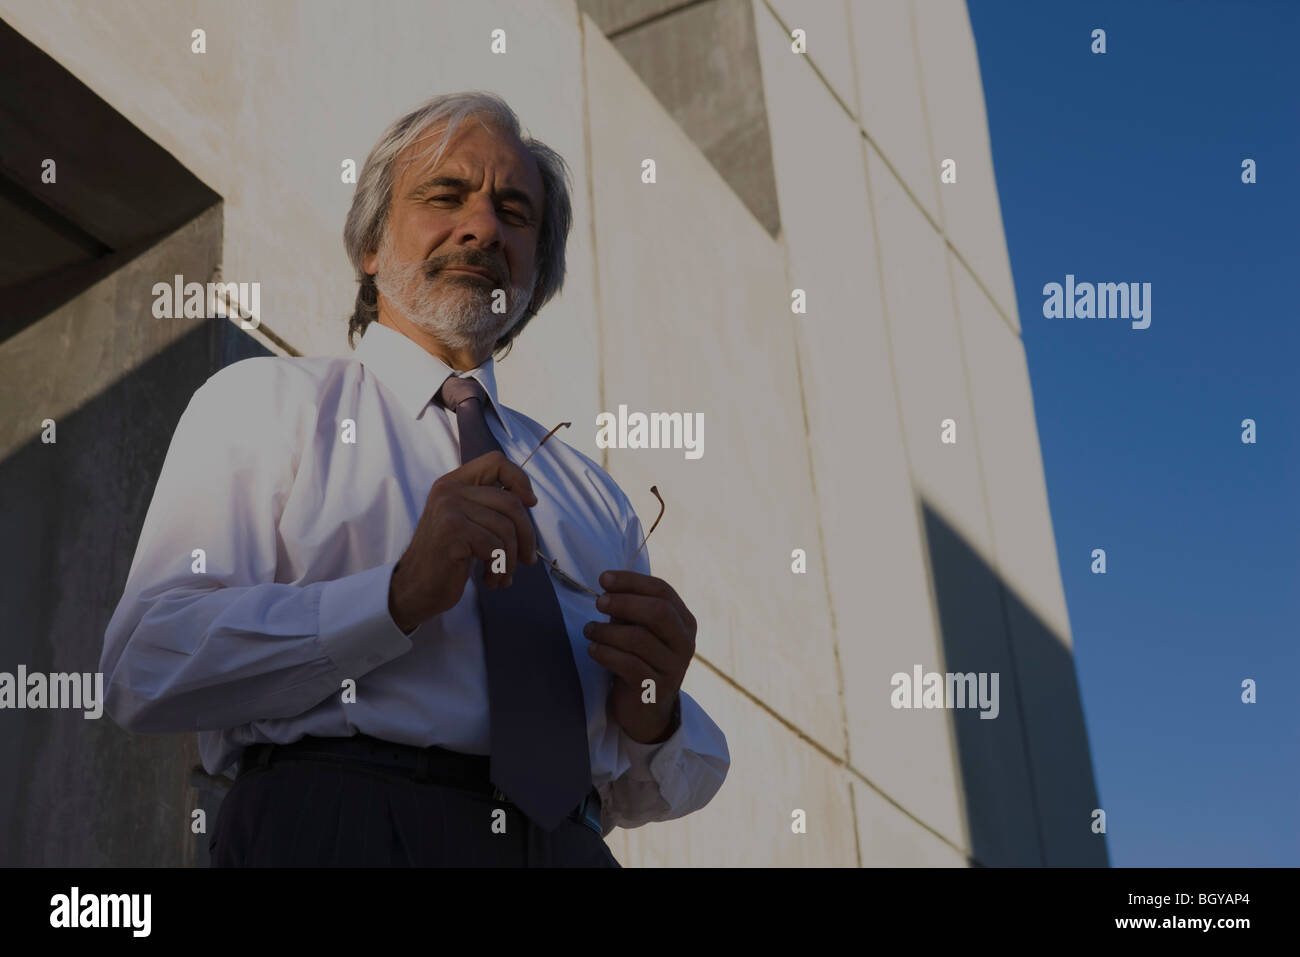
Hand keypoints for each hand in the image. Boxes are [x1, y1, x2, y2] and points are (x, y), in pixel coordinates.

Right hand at [388, 451, 537, 632]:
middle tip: (527, 560)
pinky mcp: (451, 531)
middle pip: (511, 502)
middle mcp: (449, 490)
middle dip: (527, 535)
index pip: (496, 461)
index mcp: (453, 483)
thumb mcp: (468, 523)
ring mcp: (448, 509)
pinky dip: (500, 569)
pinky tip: (490, 580)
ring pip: (507, 529)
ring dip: (511, 560)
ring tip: (502, 576)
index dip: (520, 480)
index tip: (530, 503)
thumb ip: (490, 507)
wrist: (415, 589)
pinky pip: (496, 548)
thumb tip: (530, 500)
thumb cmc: (447, 559)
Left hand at [583, 570, 696, 743]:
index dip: (631, 581)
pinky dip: (605, 653)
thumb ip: (630, 611)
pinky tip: (592, 650)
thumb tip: (607, 585)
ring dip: (607, 631)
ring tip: (589, 630)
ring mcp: (674, 668)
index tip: (604, 579)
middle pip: (658, 611)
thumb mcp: (639, 631)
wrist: (646, 710)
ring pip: (639, 639)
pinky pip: (628, 664)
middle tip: (598, 602)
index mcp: (684, 622)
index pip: (662, 591)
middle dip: (624, 602)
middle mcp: (685, 643)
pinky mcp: (656, 689)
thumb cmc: (640, 660)